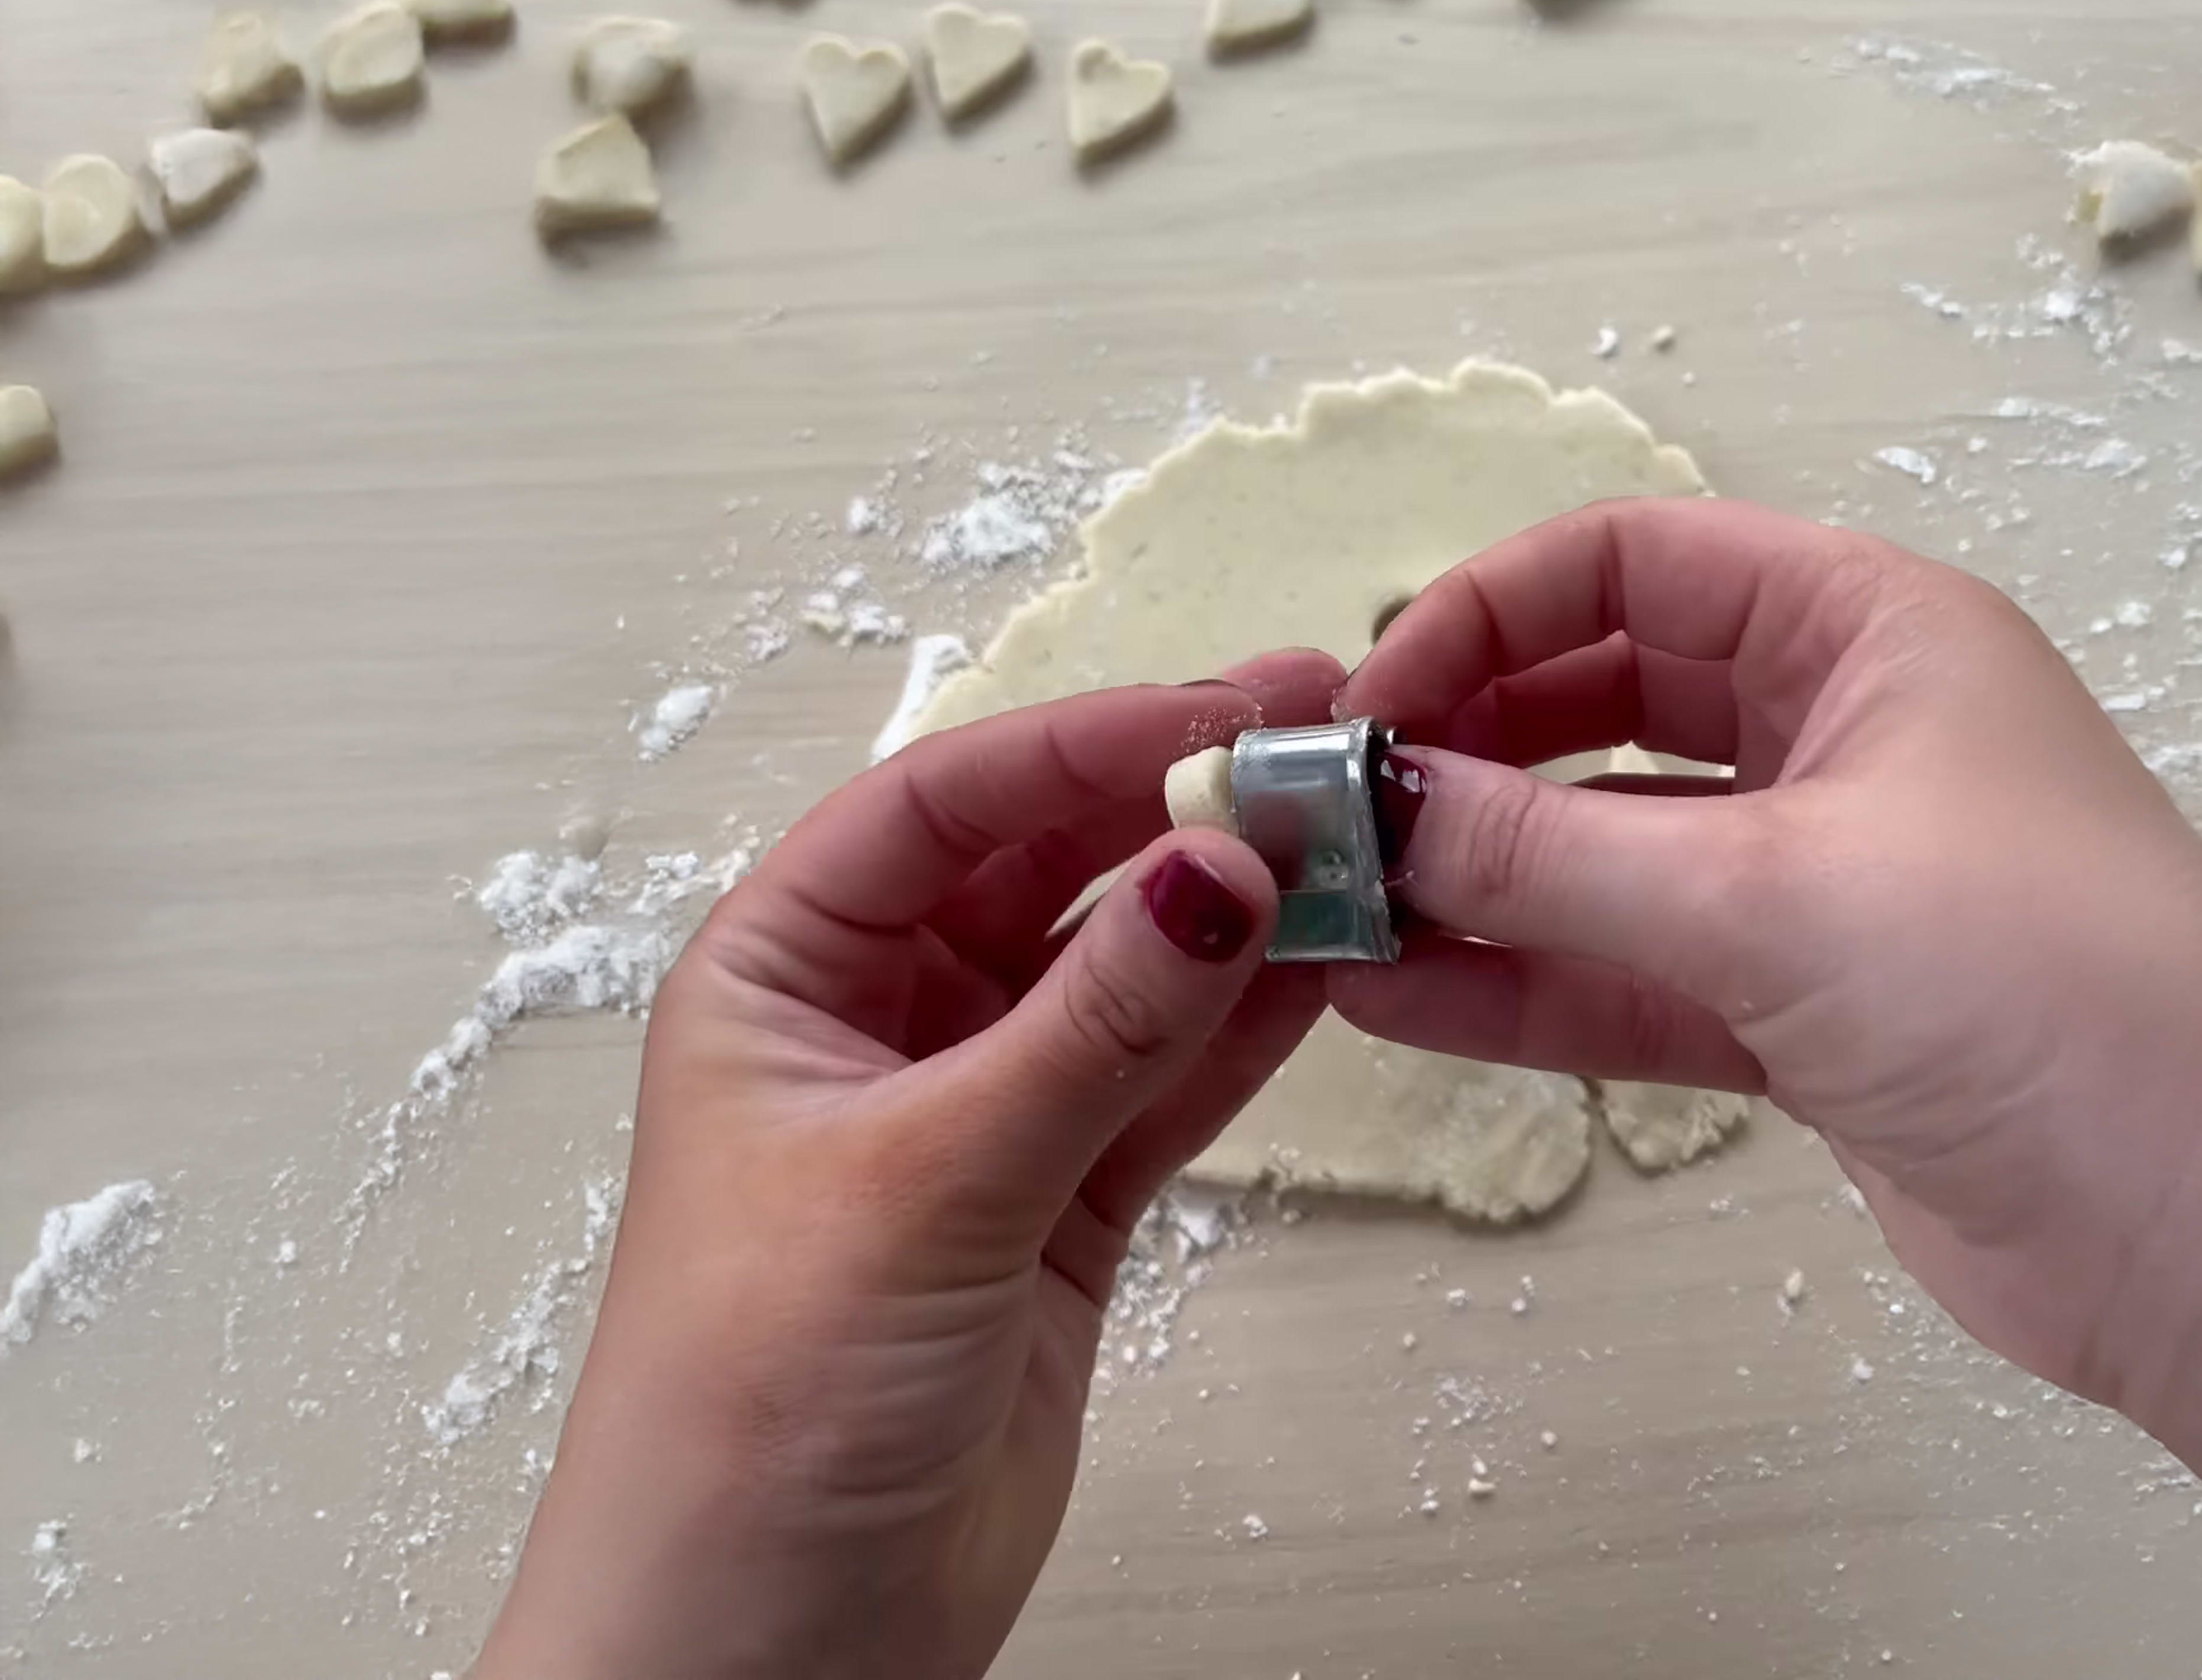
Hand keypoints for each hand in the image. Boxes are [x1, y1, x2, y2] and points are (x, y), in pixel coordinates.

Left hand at [476, 651, 1342, 1679]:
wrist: (759, 1657)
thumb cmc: (750, 1408)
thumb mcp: (924, 1182)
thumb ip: (1092, 1028)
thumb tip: (1223, 870)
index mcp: (783, 975)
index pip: (942, 806)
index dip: (1081, 743)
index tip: (1221, 709)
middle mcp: (880, 1021)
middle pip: (1045, 869)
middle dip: (1174, 803)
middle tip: (1320, 739)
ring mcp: (980, 1110)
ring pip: (1123, 971)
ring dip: (1232, 910)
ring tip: (1357, 840)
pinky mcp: (1057, 1204)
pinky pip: (1164, 1080)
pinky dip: (1245, 1025)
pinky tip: (1331, 961)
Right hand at [1335, 498, 2201, 1408]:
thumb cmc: (2028, 985)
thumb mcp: (1771, 891)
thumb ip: (1551, 851)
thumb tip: (1368, 807)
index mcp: (1865, 630)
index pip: (1628, 563)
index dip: (1482, 615)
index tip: (1369, 709)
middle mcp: (1837, 730)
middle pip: (1602, 698)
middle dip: (1463, 750)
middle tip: (1326, 820)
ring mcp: (1818, 878)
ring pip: (1605, 846)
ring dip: (1473, 878)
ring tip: (1324, 920)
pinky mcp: (1803, 1014)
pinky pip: (1631, 971)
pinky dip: (1523, 983)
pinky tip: (1396, 1001)